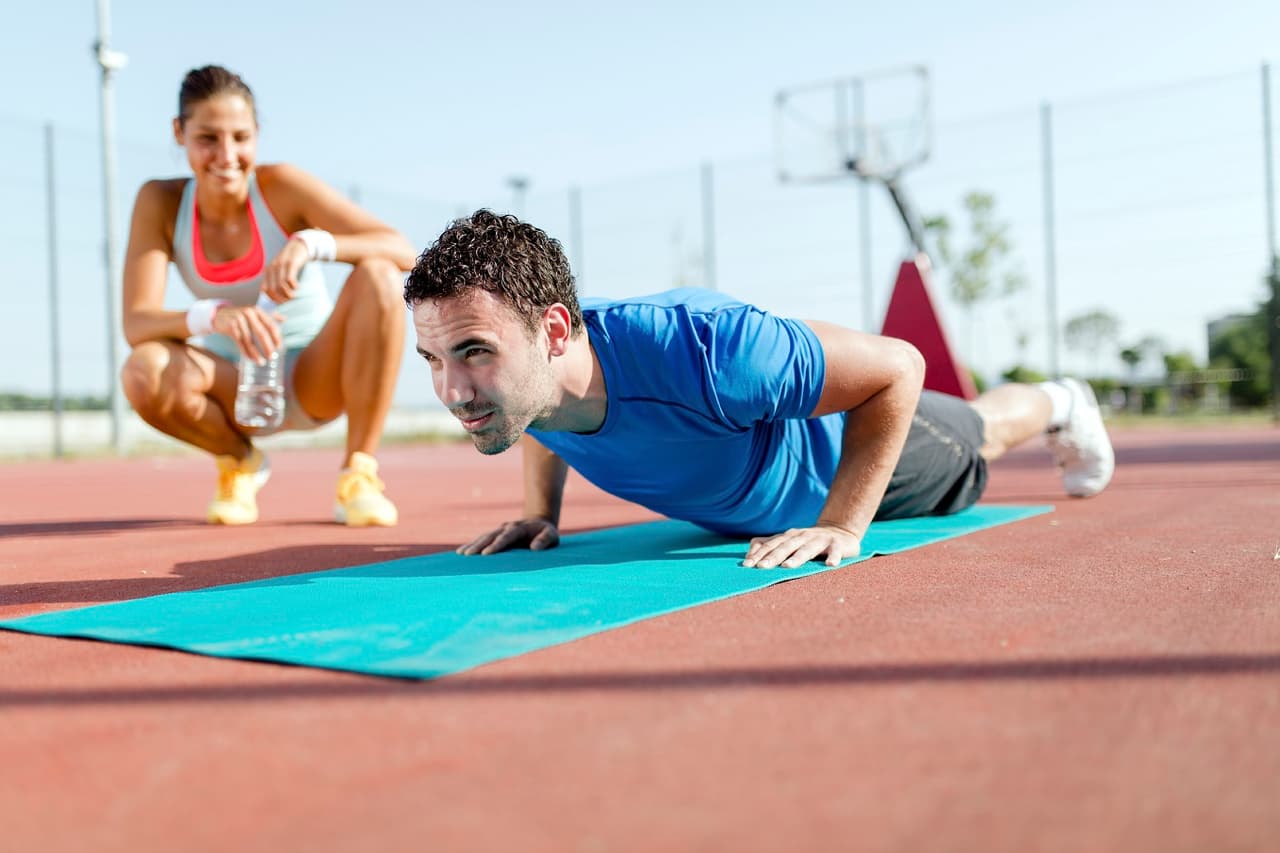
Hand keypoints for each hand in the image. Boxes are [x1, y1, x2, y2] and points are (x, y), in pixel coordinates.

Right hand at [211, 302, 281, 364]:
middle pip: (261, 333)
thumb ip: (270, 316)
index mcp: (258, 311)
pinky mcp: (230, 327)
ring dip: (255, 353)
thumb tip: (285, 319)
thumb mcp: (255, 313)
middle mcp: (249, 313)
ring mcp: (238, 320)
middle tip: (271, 357)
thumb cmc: (241, 316)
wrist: (219, 315)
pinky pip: (240, 342)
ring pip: (249, 340)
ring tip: (261, 362)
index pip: (271, 325)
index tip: (279, 347)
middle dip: (267, 346)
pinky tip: (251, 359)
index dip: (276, 337)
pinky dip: (245, 352)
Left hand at [261, 238, 309, 303]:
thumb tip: (278, 296)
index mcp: (268, 271)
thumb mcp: (281, 269)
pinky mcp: (291, 263)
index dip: (273, 299)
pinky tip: (298, 287)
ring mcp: (281, 265)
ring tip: (294, 296)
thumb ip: (277, 279)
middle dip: (281, 299)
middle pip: (273, 290)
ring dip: (288, 294)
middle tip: (289, 301)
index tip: (282, 302)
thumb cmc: (291, 261)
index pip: (265, 290)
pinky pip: (290, 279)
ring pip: (281, 286)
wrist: (299, 245)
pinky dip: (293, 286)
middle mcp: (272, 268)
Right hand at [457, 518, 559, 555]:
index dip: (496, 545)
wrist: (539, 522)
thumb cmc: (546, 532)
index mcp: (519, 528)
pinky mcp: (495, 535)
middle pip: (490, 536)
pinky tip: (461, 553)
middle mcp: (506, 527)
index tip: (486, 554)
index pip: (506, 536)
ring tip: (461, 554)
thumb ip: (545, 540)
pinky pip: (482, 539)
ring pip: (483, 537)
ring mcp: (499, 530)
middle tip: (467, 555)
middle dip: (478, 545)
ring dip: (472, 545)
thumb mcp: (552, 535)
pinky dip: (472, 545)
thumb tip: (534, 549)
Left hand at [741, 522, 860, 568]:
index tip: (747, 565)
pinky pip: (835, 551)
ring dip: (797, 558)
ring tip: (787, 567)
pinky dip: (833, 557)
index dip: (758, 554)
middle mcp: (802, 536)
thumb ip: (769, 545)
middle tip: (761, 567)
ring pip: (807, 549)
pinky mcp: (837, 544)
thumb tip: (748, 555)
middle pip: (785, 547)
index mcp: (789, 537)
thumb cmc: (809, 541)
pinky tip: (830, 564)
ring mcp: (820, 539)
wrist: (840, 532)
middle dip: (773, 557)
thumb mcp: (788, 541)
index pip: (771, 545)